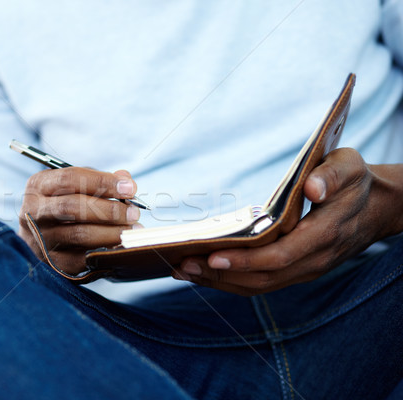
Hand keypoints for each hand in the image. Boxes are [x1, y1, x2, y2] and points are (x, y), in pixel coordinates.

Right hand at [19, 167, 141, 273]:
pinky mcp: (50, 263)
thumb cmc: (64, 202)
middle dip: (109, 209)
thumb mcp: (76, 184)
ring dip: (111, 232)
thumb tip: (126, 181)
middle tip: (133, 212)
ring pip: (79, 235)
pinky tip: (120, 247)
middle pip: (73, 207)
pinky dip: (104, 252)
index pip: (70, 179)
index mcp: (38, 186)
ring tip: (132, 230)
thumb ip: (100, 180)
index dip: (102, 182)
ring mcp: (39, 239)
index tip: (129, 188)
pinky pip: (81, 259)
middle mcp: (33, 212)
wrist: (40, 233)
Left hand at [173, 148, 402, 295]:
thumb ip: (333, 175)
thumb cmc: (355, 183)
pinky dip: (231, 280)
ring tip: (183, 271)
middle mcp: (313, 260)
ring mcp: (305, 270)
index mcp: (324, 234)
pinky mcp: (296, 271)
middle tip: (181, 265)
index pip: (280, 255)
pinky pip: (261, 283)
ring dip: (220, 282)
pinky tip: (205, 272)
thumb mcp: (351, 167)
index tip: (212, 255)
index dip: (246, 260)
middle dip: (220, 274)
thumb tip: (313, 187)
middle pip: (262, 278)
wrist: (376, 209)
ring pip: (259, 286)